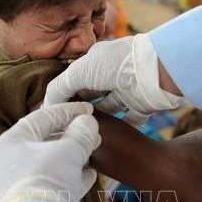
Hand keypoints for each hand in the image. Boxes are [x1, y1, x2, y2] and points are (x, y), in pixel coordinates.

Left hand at [0, 102, 100, 201]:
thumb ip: (80, 133)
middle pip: (46, 140)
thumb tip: (87, 123)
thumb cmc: (46, 180)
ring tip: (93, 152)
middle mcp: (12, 161)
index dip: (68, 111)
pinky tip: (89, 176)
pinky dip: (71, 177)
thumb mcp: (68, 151)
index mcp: (12, 141)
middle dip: (73, 136)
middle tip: (94, 132)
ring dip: (75, 156)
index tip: (89, 109)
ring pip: (52, 162)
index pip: (42, 117)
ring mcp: (21, 184)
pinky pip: (55, 183)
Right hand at [44, 34, 181, 126]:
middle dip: (80, 111)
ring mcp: (127, 90)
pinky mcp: (142, 105)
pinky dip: (122, 129)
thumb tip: (47, 107)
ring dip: (99, 122)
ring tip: (85, 136)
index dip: (64, 97)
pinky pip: (130, 121)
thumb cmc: (114, 65)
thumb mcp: (77, 72)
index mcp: (95, 61)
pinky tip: (109, 140)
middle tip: (68, 129)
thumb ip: (58, 88)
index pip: (74, 80)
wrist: (153, 71)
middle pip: (90, 97)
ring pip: (108, 111)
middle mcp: (111, 75)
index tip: (54, 115)